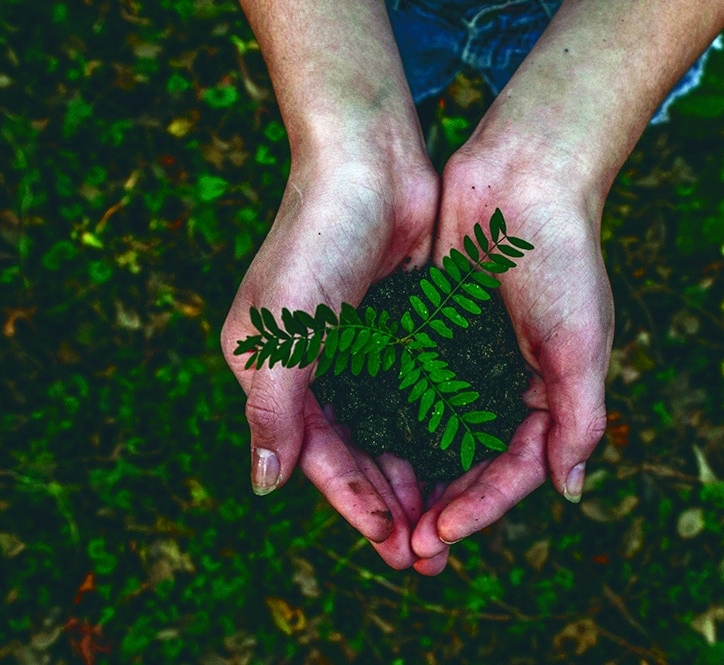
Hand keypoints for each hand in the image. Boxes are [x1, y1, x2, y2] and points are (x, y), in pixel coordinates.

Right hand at [220, 151, 442, 569]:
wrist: (369, 160)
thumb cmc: (316, 237)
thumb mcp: (281, 326)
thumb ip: (272, 408)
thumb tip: (264, 484)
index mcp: (273, 371)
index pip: (315, 455)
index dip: (352, 502)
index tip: (392, 542)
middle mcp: (312, 367)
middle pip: (353, 453)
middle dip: (388, 504)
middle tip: (427, 553)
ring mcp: (358, 349)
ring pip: (387, 431)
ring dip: (413, 476)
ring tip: (446, 521)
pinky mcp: (397, 330)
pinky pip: (415, 395)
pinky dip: (432, 430)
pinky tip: (459, 461)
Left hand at [411, 142, 614, 565]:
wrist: (523, 176)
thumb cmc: (562, 259)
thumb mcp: (580, 344)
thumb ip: (579, 419)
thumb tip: (570, 490)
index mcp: (549, 394)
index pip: (515, 469)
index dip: (481, 507)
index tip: (441, 534)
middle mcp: (506, 384)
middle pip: (472, 464)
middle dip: (443, 507)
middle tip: (407, 549)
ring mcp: (467, 360)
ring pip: (436, 435)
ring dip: (414, 477)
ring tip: (383, 517)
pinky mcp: (433, 333)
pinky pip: (411, 389)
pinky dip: (393, 422)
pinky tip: (365, 450)